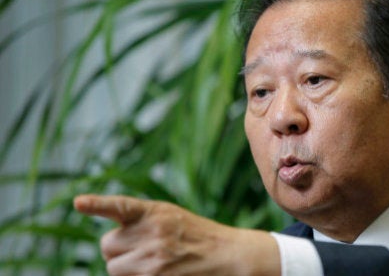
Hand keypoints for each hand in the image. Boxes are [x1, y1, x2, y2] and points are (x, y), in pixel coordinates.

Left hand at [74, 194, 279, 275]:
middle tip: (142, 250)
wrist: (227, 254)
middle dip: (119, 251)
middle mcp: (152, 233)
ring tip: (154, 264)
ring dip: (126, 269)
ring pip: (113, 269)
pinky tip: (154, 271)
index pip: (120, 206)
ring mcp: (153, 259)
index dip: (98, 204)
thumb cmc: (196, 235)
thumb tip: (110, 244)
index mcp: (154, 212)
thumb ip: (141, 222)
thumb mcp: (170, 216)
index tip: (78, 203)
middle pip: (107, 246)